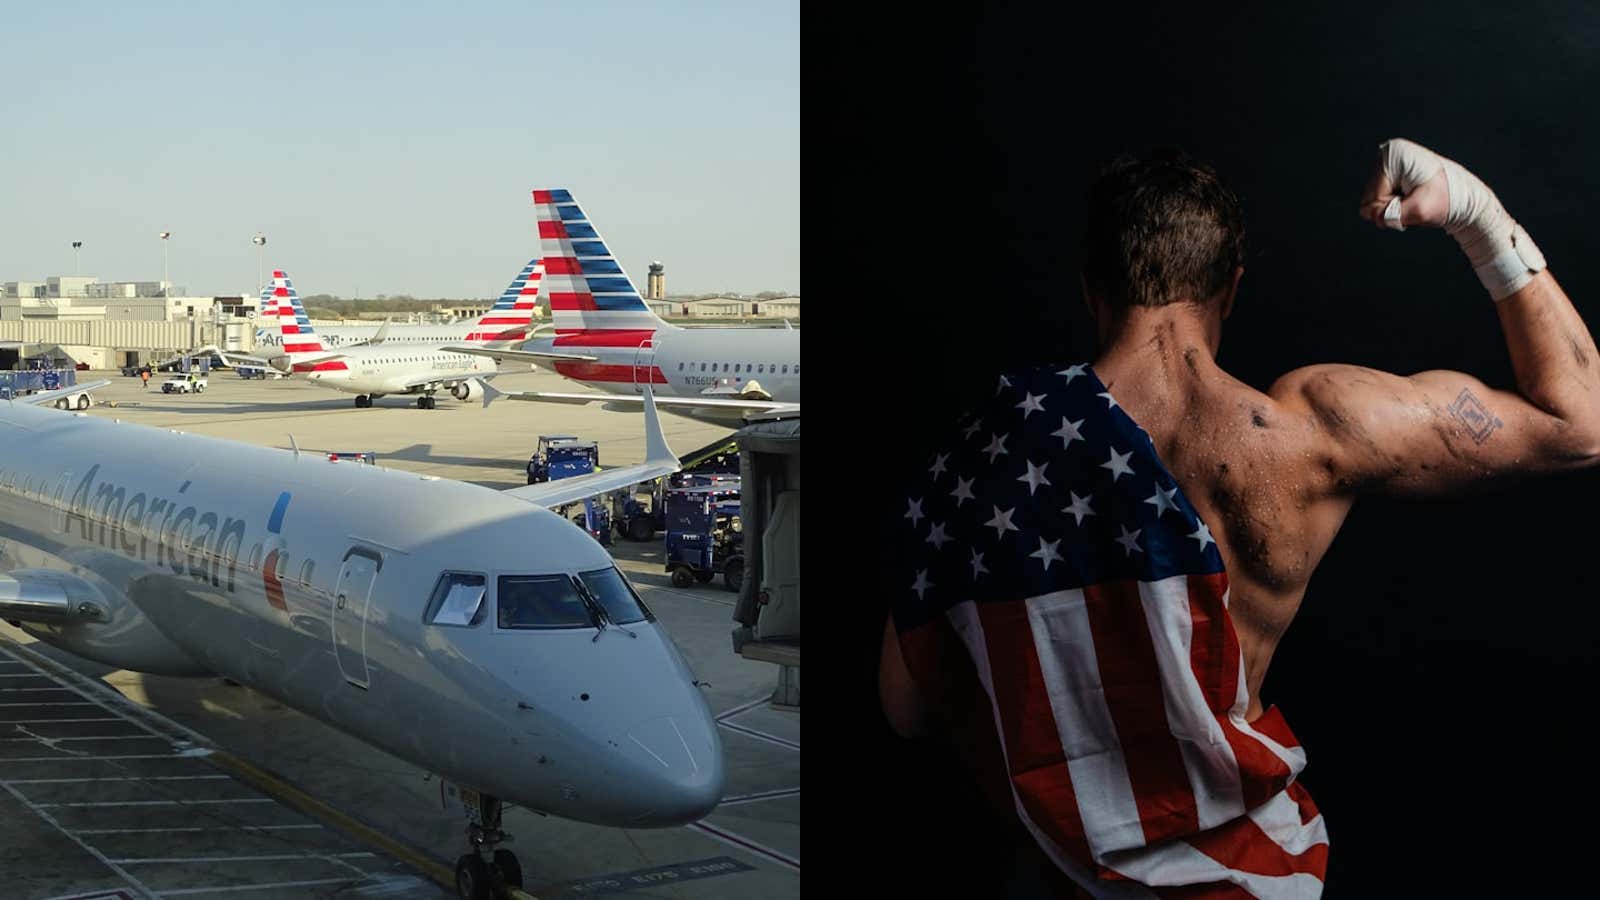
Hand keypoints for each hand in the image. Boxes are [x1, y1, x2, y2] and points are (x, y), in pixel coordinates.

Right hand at [1357, 137, 1542, 299]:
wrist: (1465, 198)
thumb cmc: (1447, 200)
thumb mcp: (1420, 211)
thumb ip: (1391, 216)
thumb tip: (1375, 216)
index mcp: (1393, 155)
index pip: (1374, 196)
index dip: (1393, 207)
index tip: (1415, 200)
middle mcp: (1387, 153)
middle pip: (1369, 197)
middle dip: (1392, 207)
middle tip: (1415, 202)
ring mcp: (1388, 161)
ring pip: (1372, 200)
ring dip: (1394, 206)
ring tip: (1415, 200)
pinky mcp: (1391, 171)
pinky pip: (1379, 197)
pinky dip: (1395, 203)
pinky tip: (1412, 197)